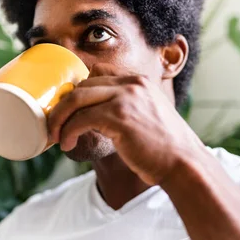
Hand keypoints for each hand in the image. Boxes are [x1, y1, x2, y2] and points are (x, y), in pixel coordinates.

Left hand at [47, 63, 205, 184]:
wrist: (184, 163)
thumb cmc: (165, 149)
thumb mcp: (148, 118)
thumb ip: (128, 110)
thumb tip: (98, 119)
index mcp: (138, 82)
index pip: (96, 76)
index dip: (76, 94)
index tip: (66, 112)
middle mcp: (131, 84)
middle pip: (82, 85)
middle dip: (63, 106)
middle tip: (55, 126)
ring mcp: (126, 98)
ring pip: (76, 99)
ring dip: (60, 118)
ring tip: (56, 136)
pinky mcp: (119, 117)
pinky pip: (82, 119)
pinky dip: (69, 131)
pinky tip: (68, 144)